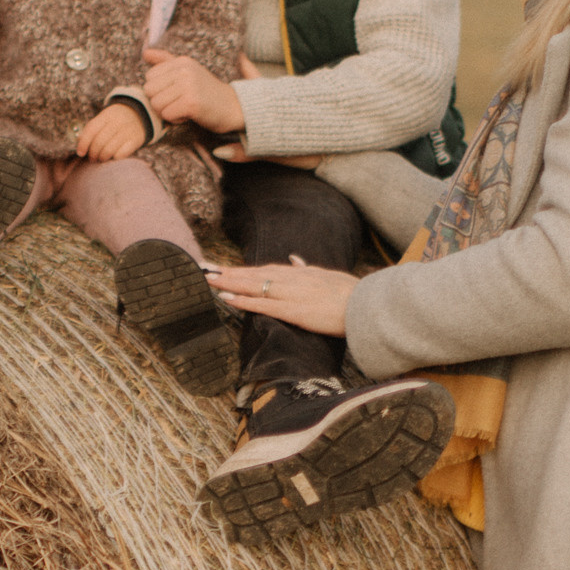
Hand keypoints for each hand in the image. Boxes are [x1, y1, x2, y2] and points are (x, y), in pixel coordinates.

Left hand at [75, 102, 147, 161]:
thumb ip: (92, 129)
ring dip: (102, 158)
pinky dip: (114, 158)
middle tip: (92, 158)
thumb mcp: (104, 119)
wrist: (139, 114)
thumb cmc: (115, 120)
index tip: (80, 153)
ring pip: (109, 150)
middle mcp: (118, 122)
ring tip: (101, 159)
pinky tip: (112, 157)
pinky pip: (121, 154)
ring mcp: (127, 131)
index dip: (83, 143)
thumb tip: (79, 143)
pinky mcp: (135, 140)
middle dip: (93, 153)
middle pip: (99, 142)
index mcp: (107, 115)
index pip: (91, 130)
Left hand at [142, 47, 244, 134]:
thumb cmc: (207, 92)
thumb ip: (166, 61)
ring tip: (185, 108)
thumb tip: (145, 53)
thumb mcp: (188, 71)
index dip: (160, 89)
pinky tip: (189, 115)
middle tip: (180, 102)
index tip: (178, 92)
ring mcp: (189, 85)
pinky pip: (167, 115)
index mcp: (182, 61)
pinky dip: (176, 120)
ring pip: (156, 104)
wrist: (234, 108)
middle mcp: (185, 70)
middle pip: (149, 90)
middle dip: (161, 101)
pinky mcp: (192, 103)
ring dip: (168, 112)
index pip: (149, 77)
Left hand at [203, 254, 357, 336]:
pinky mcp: (293, 310)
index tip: (222, 268)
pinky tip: (226, 297)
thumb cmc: (351, 294)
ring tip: (208, 279)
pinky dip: (243, 300)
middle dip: (227, 272)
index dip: (242, 269)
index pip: (264, 269)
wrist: (366, 305)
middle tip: (203, 269)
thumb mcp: (327, 276)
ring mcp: (290, 293)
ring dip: (229, 282)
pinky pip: (262, 304)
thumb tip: (295, 259)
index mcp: (298, 273)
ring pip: (253, 285)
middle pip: (253, 274)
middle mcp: (291, 278)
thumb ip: (307, 269)